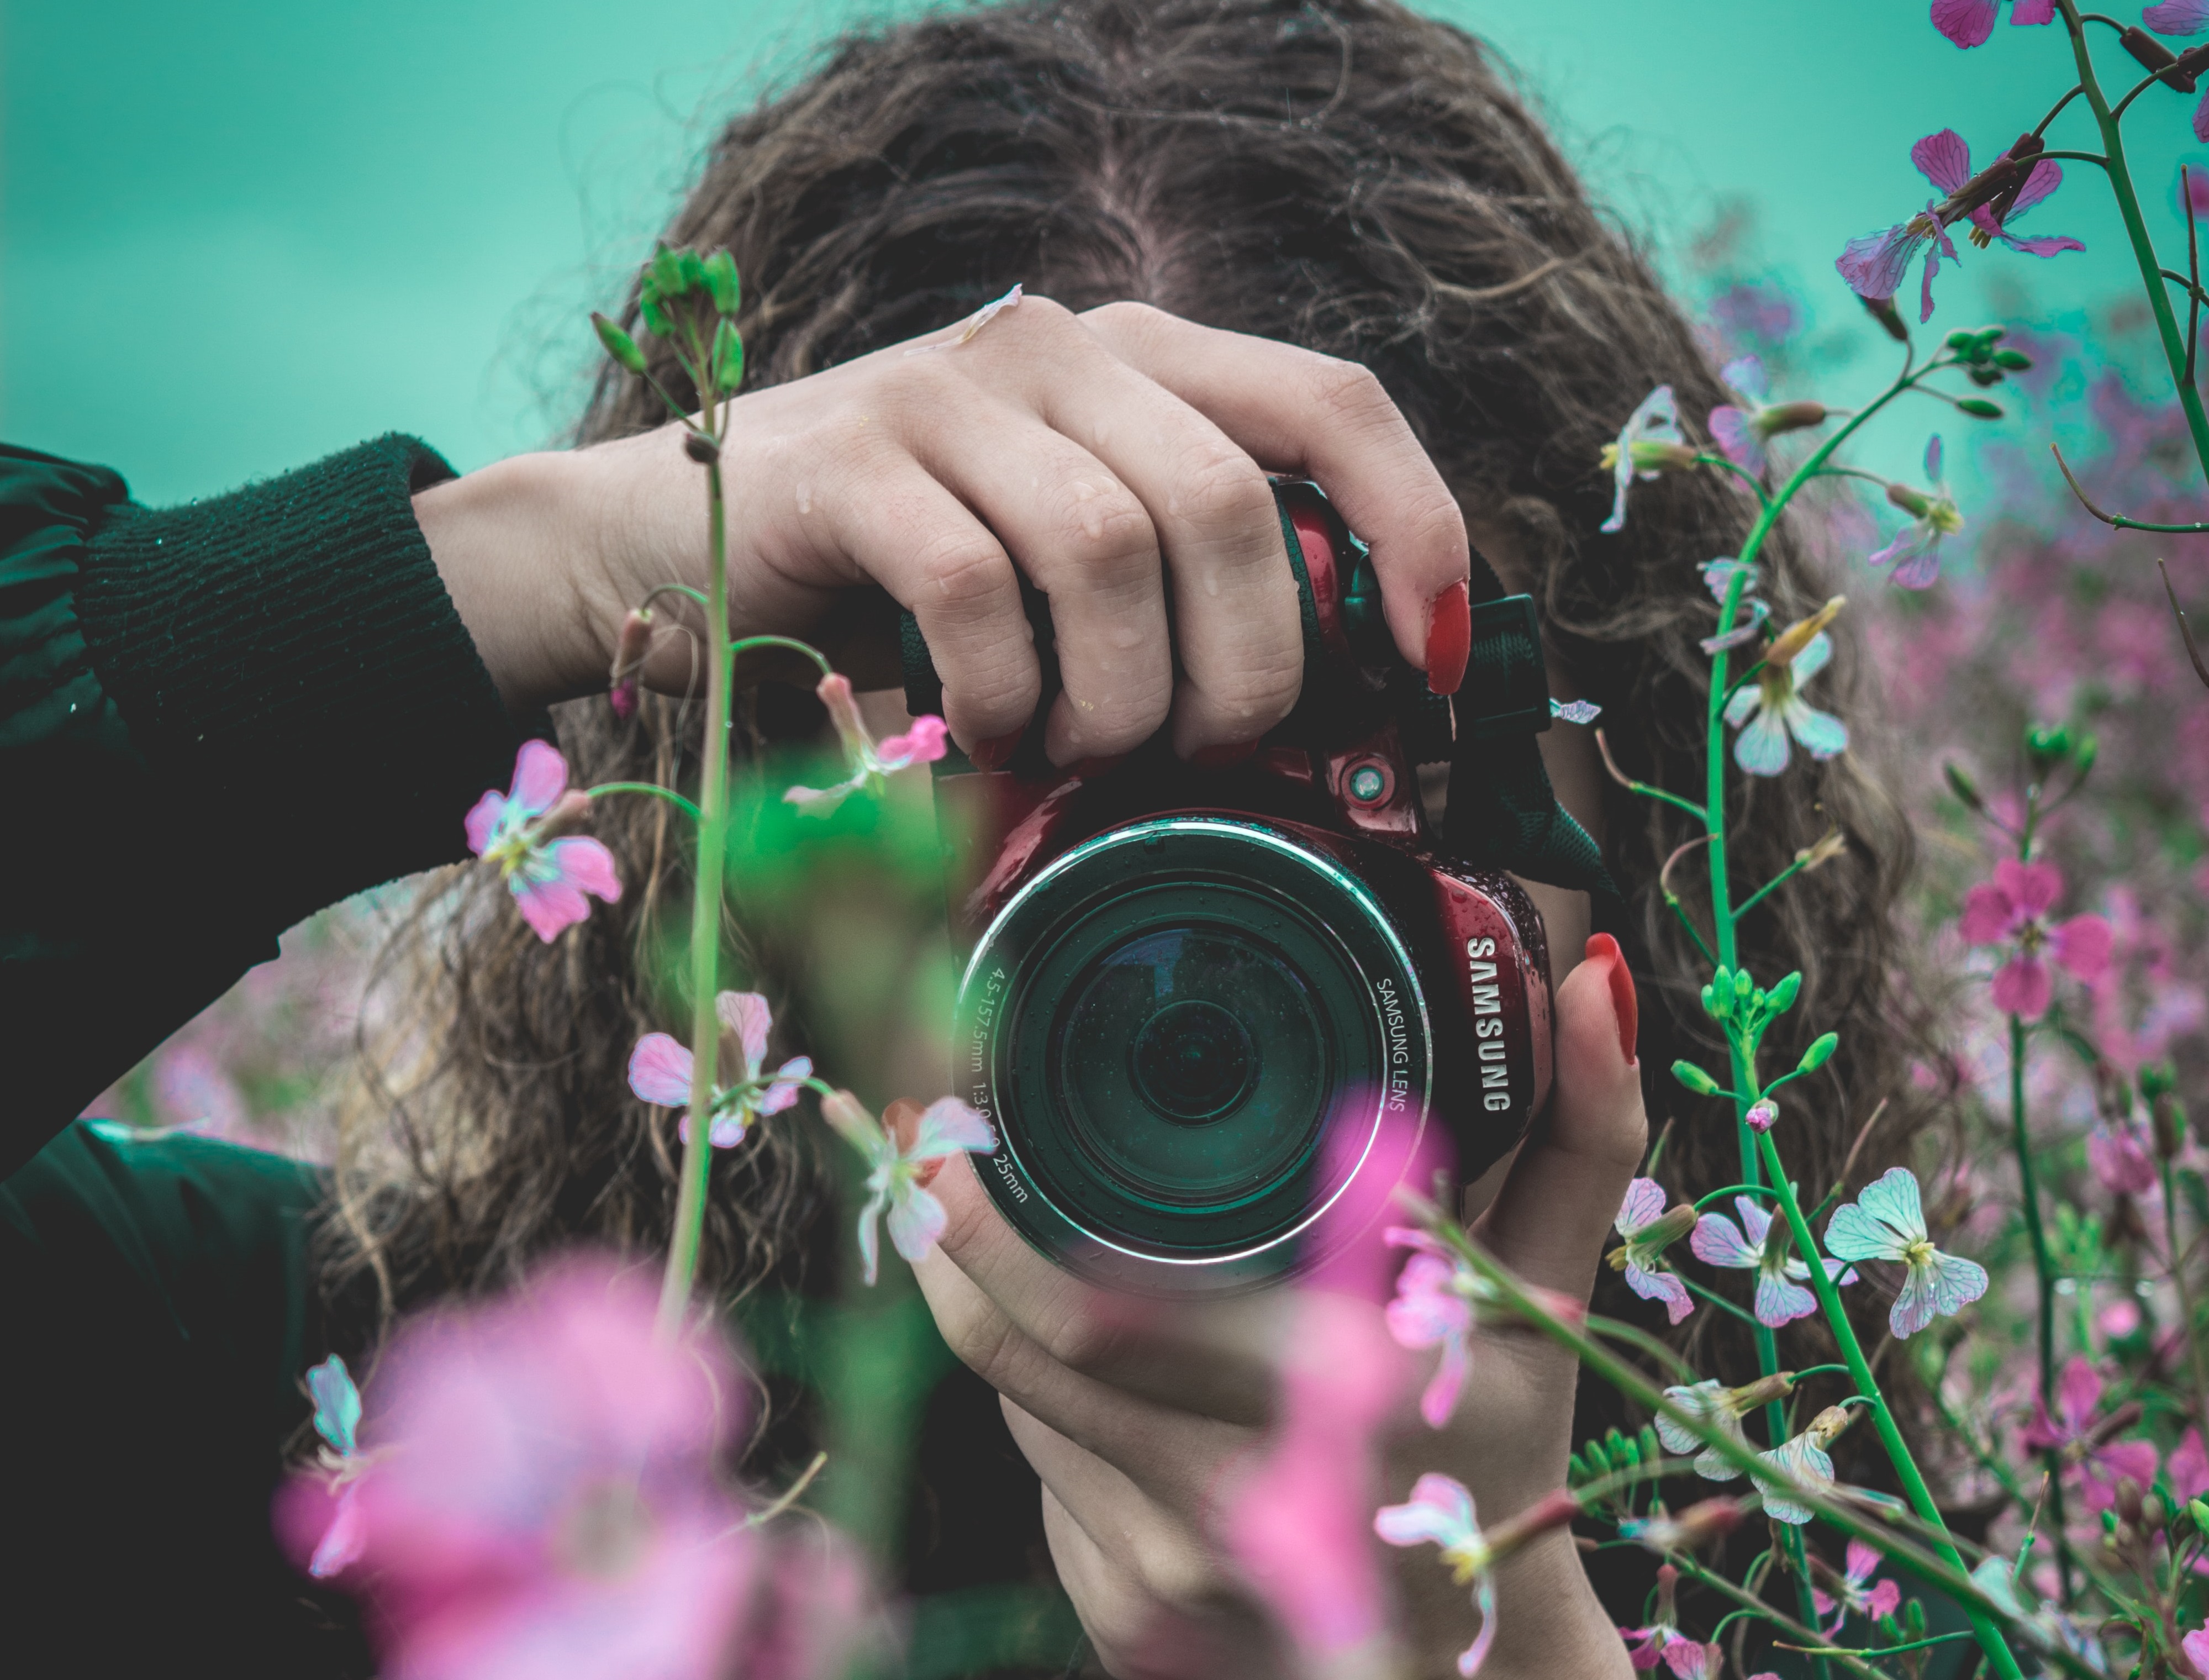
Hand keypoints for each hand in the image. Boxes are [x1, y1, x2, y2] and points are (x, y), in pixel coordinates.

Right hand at [418, 297, 1472, 764]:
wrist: (658, 539)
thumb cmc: (892, 580)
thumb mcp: (1057, 560)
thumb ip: (1177, 585)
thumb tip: (1326, 716)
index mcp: (1136, 358)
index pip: (1333, 403)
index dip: (1415, 529)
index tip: (1432, 661)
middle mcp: (1056, 348)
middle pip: (1235, 504)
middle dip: (1246, 669)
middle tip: (1195, 755)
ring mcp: (948, 393)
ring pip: (1113, 548)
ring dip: (1116, 696)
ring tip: (1073, 747)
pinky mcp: (850, 464)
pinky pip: (981, 589)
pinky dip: (1003, 690)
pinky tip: (984, 724)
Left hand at [907, 941, 1647, 1679]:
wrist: (1459, 1663)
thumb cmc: (1497, 1449)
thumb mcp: (1543, 1297)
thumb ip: (1582, 1137)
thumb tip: (1596, 986)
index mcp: (1338, 1397)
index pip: (1094, 1313)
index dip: (989, 1218)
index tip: (952, 1113)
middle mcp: (1241, 1496)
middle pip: (1018, 1347)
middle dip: (950, 1230)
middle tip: (928, 1134)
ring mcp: (1171, 1566)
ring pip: (1018, 1400)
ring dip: (990, 1303)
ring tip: (985, 1213)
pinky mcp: (1122, 1610)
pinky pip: (1040, 1467)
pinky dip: (1044, 1396)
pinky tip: (1079, 1348)